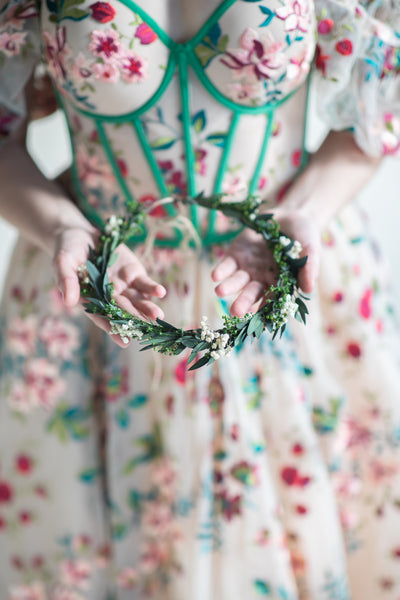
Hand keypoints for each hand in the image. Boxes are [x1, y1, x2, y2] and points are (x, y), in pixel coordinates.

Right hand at [53, 227, 165, 346]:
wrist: (80, 233)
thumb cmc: (67, 251)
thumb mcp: (62, 263)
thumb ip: (66, 281)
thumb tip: (68, 303)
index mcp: (90, 300)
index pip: (102, 318)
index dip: (113, 330)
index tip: (124, 342)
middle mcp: (109, 297)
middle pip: (123, 312)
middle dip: (135, 321)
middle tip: (146, 331)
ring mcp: (123, 286)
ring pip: (137, 301)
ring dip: (148, 308)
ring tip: (158, 315)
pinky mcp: (133, 273)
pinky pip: (144, 284)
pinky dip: (152, 288)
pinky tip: (161, 292)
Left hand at [211, 210, 319, 317]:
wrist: (290, 216)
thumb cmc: (304, 237)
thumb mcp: (311, 249)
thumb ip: (309, 268)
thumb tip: (309, 289)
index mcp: (280, 283)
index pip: (272, 300)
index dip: (267, 309)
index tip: (261, 319)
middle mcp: (261, 279)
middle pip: (251, 293)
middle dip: (243, 302)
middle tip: (235, 311)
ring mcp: (247, 268)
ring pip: (236, 281)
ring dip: (228, 287)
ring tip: (219, 291)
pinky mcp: (236, 255)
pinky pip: (227, 265)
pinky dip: (221, 270)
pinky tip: (215, 275)